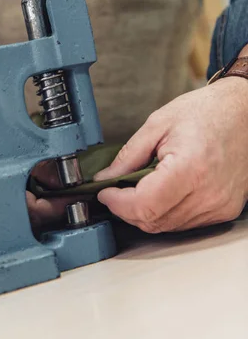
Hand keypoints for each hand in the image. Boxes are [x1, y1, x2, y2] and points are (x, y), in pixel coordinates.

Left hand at [94, 78, 247, 232]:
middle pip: (154, 220)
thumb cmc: (206, 112)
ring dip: (146, 212)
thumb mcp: (158, 124)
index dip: (118, 203)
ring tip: (140, 187)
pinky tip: (163, 192)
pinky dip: (167, 212)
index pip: (145, 205)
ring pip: (168, 226)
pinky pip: (186, 223)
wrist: (244, 113)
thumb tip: (106, 177)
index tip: (105, 192)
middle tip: (117, 189)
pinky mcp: (225, 210)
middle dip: (127, 209)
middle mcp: (208, 193)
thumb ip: (128, 155)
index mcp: (190, 168)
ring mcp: (219, 206)